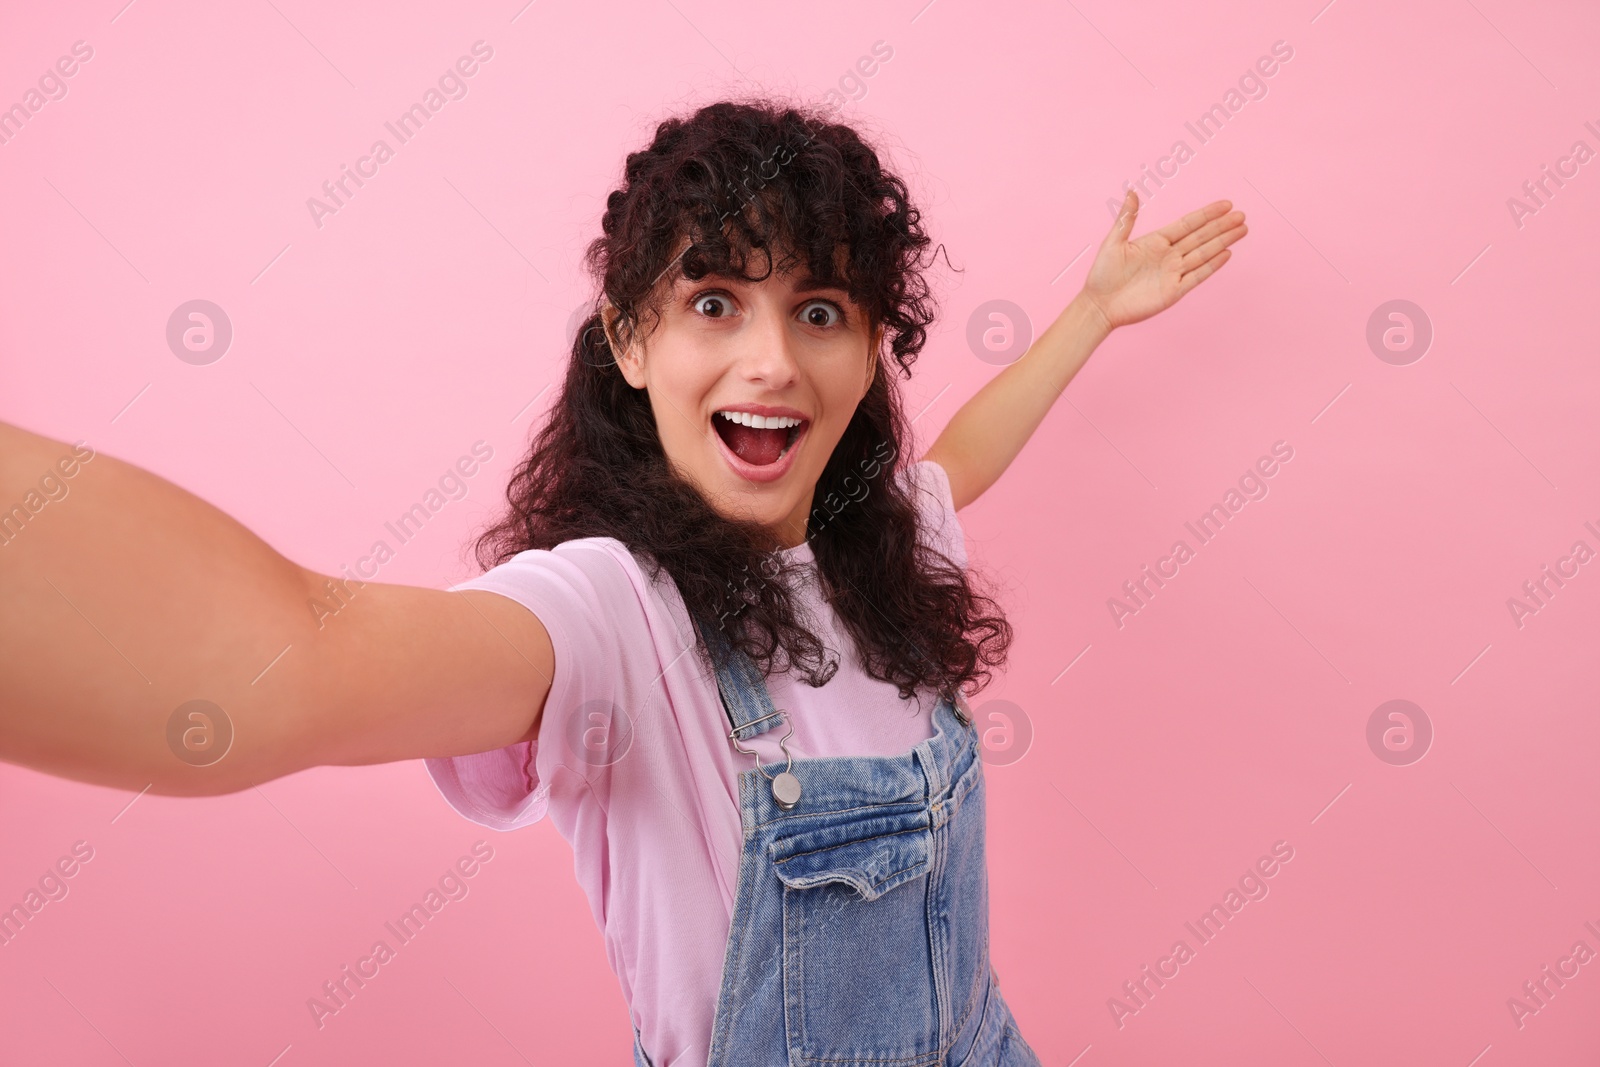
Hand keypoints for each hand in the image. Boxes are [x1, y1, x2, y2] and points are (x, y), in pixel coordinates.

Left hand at [1080, 191, 1245, 331]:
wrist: (1099, 305)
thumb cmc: (1102, 274)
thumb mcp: (1113, 242)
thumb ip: (1126, 218)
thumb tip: (1132, 191)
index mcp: (1156, 241)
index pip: (1188, 224)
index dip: (1207, 214)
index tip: (1226, 204)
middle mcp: (1168, 255)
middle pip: (1201, 237)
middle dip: (1222, 226)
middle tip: (1242, 215)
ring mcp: (1173, 273)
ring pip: (1204, 254)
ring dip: (1223, 242)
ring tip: (1242, 230)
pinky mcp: (1174, 292)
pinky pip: (1197, 276)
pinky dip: (1212, 265)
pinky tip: (1227, 254)